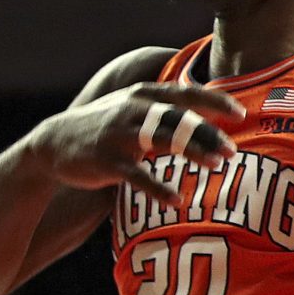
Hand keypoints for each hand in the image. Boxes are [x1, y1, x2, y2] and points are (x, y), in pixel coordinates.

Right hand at [25, 79, 244, 207]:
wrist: (53, 143)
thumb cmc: (105, 128)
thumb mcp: (133, 110)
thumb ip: (167, 112)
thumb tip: (211, 117)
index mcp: (143, 95)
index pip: (185, 94)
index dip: (214, 102)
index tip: (240, 114)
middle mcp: (133, 109)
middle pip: (178, 117)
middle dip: (208, 132)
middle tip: (232, 150)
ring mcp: (118, 134)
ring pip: (161, 139)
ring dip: (191, 150)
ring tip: (215, 166)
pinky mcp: (106, 160)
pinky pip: (137, 175)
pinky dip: (157, 188)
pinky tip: (175, 200)